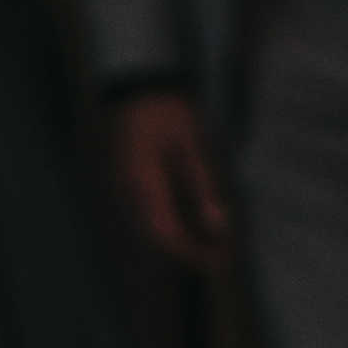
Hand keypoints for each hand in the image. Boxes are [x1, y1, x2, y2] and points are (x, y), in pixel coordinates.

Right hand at [110, 88, 233, 277]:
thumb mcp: (193, 145)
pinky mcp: (126, 188)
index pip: (168, 236)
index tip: (222, 262)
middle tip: (225, 258)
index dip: (196, 255)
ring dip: (182, 247)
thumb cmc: (168, 111)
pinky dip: (170, 233)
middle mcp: (128, 192)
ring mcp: (123, 191)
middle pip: (157, 243)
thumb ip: (204, 187)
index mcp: (144, 181)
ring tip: (215, 248)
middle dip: (192, 256)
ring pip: (149, 236)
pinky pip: (145, 222)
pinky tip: (194, 232)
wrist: (138, 86)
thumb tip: (218, 227)